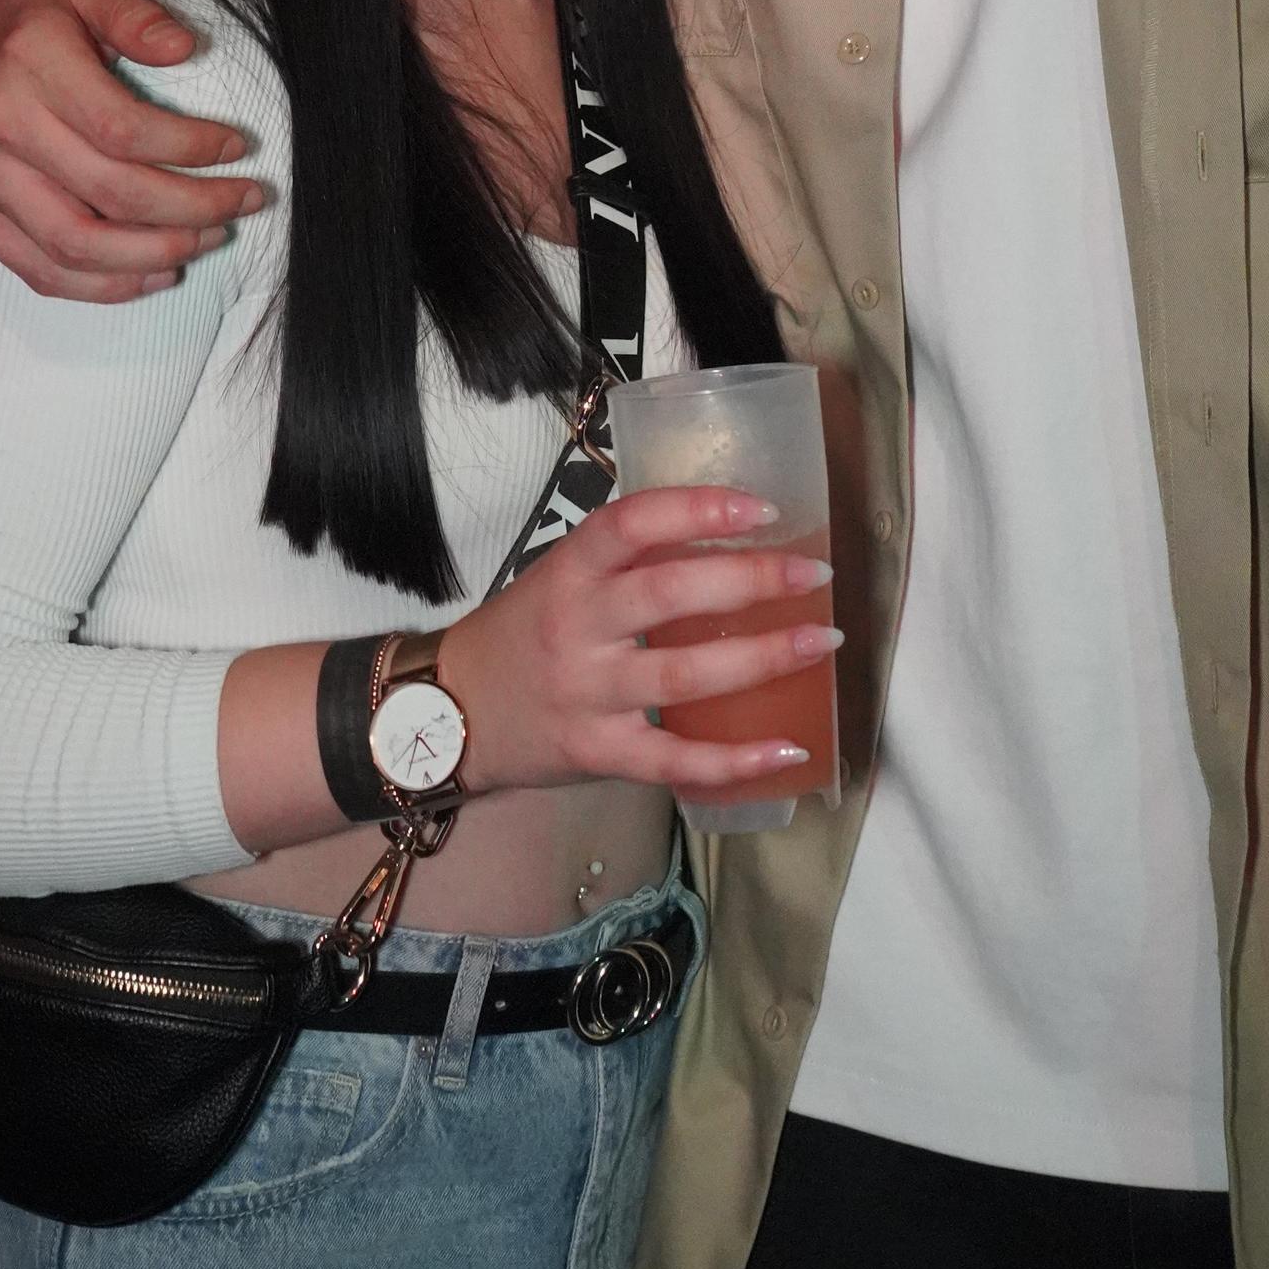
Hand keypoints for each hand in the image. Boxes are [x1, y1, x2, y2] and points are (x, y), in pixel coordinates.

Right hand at [0, 0, 268, 302]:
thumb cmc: (26, 12)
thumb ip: (135, 14)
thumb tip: (187, 50)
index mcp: (29, 66)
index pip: (121, 129)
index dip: (188, 147)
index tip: (237, 146)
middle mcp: (0, 131)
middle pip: (109, 195)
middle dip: (192, 208)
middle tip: (244, 200)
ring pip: (77, 246)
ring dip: (155, 255)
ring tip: (210, 239)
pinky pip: (41, 270)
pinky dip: (104, 286)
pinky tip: (157, 274)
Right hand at [438, 490, 838, 798]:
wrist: (449, 711)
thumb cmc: (524, 633)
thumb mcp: (562, 576)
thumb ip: (630, 559)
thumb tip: (731, 534)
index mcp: (571, 569)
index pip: (634, 521)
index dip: (700, 509)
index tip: (763, 509)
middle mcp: (578, 625)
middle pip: (671, 595)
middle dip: (752, 582)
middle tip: (815, 574)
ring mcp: (588, 693)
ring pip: (684, 676)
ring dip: (762, 659)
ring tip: (820, 641)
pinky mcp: (598, 753)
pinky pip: (675, 759)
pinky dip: (735, 759)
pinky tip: (787, 749)